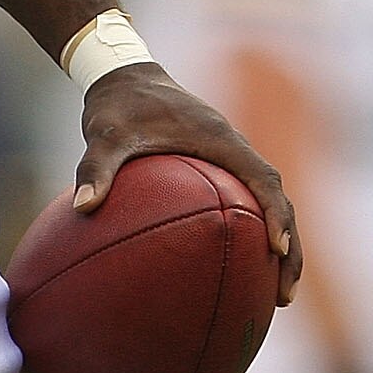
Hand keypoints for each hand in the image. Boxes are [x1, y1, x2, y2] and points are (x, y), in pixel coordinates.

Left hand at [77, 63, 303, 304]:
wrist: (126, 76)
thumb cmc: (119, 106)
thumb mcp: (105, 134)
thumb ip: (95, 167)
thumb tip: (83, 208)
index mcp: (221, 140)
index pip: (264, 180)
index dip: (276, 214)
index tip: (277, 250)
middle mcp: (234, 150)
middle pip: (278, 200)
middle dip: (289, 247)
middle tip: (284, 295)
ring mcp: (230, 159)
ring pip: (268, 204)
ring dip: (280, 245)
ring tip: (275, 295)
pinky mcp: (220, 167)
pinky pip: (247, 202)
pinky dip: (254, 234)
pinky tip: (237, 268)